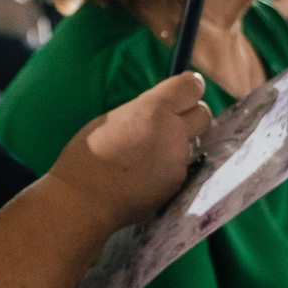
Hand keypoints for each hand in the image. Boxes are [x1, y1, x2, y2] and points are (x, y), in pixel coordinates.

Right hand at [47, 71, 211, 229]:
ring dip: (175, 145)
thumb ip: (141, 113)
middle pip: (204, 114)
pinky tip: (142, 177)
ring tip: (145, 157)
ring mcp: (178, 160)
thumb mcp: (111, 120)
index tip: (185, 90)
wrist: (83, 201)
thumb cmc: (85, 158)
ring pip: (189, 144)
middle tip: (173, 121)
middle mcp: (173, 132)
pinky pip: (179, 169)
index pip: (191, 86)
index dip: (190, 86)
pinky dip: (166, 170)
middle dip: (191, 115)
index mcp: (153, 109)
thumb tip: (158, 112)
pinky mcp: (177, 184)